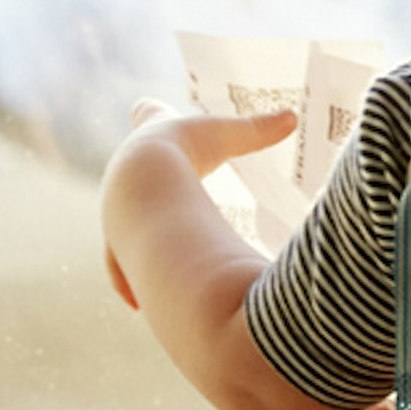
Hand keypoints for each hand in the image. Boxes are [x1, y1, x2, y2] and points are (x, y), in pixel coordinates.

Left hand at [98, 99, 291, 310]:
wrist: (144, 187)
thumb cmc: (184, 153)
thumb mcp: (227, 136)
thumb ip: (258, 130)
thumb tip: (292, 117)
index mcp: (150, 144)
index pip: (147, 116)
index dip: (150, 113)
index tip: (144, 107)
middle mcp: (126, 177)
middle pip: (130, 174)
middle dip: (144, 182)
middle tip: (155, 187)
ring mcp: (118, 213)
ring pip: (122, 225)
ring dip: (135, 234)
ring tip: (147, 248)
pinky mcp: (118, 249)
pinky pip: (122, 269)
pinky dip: (131, 281)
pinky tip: (135, 302)